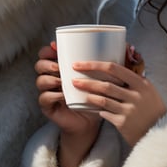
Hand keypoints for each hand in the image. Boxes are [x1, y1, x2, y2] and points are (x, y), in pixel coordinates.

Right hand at [35, 42, 103, 166]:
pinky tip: (62, 95)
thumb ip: (111, 62)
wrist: (93, 121)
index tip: (56, 46)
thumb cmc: (97, 97)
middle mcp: (52, 78)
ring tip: (61, 80)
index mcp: (61, 68)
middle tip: (58, 66)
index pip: (47, 54)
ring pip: (40, 81)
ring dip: (49, 79)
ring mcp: (48, 92)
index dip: (48, 49)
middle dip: (46, 63)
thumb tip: (127, 45)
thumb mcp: (103, 78)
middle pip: (39, 65)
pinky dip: (52, 95)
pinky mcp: (48, 107)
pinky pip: (44, 98)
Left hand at [68, 46, 165, 147]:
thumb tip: (117, 62)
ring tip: (76, 90)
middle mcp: (136, 95)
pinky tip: (90, 106)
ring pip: (102, 99)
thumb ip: (133, 79)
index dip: (94, 65)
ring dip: (88, 94)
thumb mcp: (148, 90)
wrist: (159, 133)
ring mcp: (129, 110)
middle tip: (72, 78)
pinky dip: (96, 108)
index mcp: (141, 83)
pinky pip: (104, 113)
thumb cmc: (151, 109)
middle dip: (86, 81)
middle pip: (105, 85)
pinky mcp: (123, 123)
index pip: (114, 68)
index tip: (80, 63)